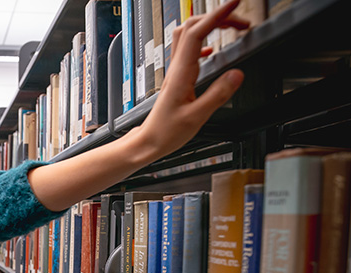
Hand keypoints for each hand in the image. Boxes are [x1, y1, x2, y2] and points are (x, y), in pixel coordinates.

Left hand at [139, 0, 249, 155]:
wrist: (149, 141)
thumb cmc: (167, 132)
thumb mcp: (197, 117)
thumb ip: (218, 95)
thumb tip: (236, 74)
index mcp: (181, 72)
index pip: (198, 32)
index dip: (217, 15)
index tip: (234, 4)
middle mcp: (177, 67)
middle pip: (192, 26)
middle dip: (217, 16)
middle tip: (240, 19)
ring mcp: (176, 71)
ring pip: (188, 35)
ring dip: (209, 25)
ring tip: (230, 28)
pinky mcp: (178, 77)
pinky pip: (188, 50)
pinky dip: (203, 42)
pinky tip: (213, 50)